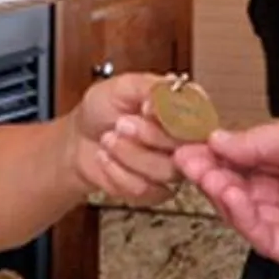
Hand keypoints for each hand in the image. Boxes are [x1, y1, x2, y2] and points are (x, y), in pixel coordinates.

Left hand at [71, 72, 179, 203]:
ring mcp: (172, 168)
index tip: (145, 109)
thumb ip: (151, 87)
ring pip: (164, 171)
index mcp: (185, 109)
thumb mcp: (123, 86)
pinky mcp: (156, 191)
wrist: (78, 139)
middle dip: (146, 136)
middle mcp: (184, 141)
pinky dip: (117, 172)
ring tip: (108, 140)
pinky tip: (107, 159)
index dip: (174, 118)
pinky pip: (145, 189)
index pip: (200, 119)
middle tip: (121, 124)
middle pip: (184, 148)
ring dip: (128, 154)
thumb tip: (171, 92)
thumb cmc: (103, 109)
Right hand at [173, 118, 278, 278]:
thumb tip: (222, 139)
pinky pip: (261, 235)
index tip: (193, 146)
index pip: (247, 157)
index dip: (219, 153)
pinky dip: (241, 216)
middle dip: (213, 171)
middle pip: (241, 185)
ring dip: (222, 192)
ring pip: (246, 211)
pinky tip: (230, 196)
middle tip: (189, 160)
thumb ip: (259, 141)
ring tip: (208, 175)